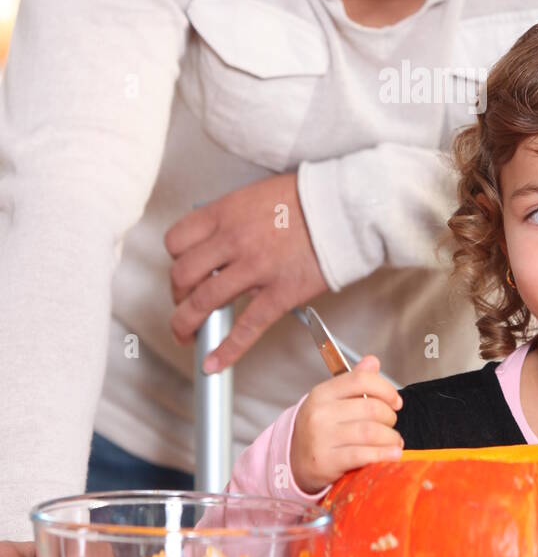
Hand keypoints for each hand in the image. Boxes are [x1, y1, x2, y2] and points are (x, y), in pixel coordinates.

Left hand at [165, 172, 327, 374]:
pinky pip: (246, 327)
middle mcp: (234, 240)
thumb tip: (216, 243)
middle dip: (178, 295)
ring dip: (187, 324)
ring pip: (204, 303)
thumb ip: (232, 218)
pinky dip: (226, 349)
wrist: (344, 208)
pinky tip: (214, 361)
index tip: (181, 271)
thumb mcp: (256, 195)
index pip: (177, 241)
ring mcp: (256, 269)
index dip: (174, 260)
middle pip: (183, 275)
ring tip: (185, 335)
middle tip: (184, 303)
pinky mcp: (280, 293)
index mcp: (226, 213)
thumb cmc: (306, 199)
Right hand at [291, 357, 403, 494]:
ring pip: (370, 432)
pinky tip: (392, 454)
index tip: (396, 401)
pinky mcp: (326, 462)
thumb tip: (373, 361)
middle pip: (370, 408)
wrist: (294, 460)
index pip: (361, 380)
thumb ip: (354, 381)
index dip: (386, 389)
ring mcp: (321, 438)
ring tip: (395, 441)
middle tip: (392, 424)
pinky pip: (363, 455)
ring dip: (390, 437)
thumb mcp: (331, 401)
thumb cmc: (320, 428)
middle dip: (390, 417)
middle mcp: (320, 413)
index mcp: (323, 393)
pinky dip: (384, 454)